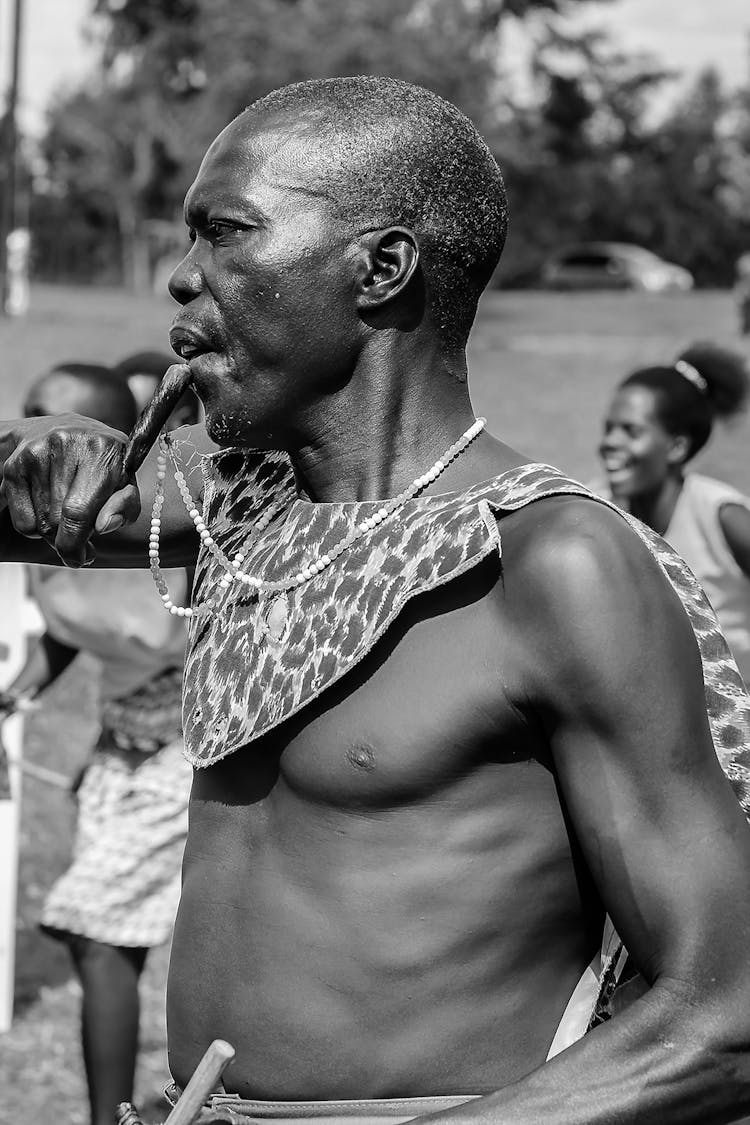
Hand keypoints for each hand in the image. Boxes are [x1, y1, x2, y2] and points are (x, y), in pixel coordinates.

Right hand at [0, 414, 140, 566]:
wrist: (66, 431)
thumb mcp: (125, 482)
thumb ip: (125, 506)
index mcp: (101, 450)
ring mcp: (35, 453)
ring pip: (39, 524)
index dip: (76, 544)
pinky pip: (22, 521)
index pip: (78, 512)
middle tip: (80, 535)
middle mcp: (64, 445)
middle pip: (56, 522)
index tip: (79, 559)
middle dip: (69, 539)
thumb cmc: (103, 465)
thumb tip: (105, 526)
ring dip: (54, 532)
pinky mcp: (14, 466)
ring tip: (67, 515)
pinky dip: (36, 525)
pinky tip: (48, 507)